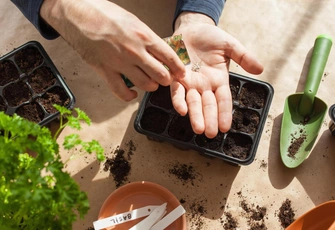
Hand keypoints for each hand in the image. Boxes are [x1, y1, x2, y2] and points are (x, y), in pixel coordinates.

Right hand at [40, 0, 184, 100]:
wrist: (78, 14)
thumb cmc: (105, 14)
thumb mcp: (133, 21)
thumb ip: (147, 38)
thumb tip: (159, 51)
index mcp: (144, 36)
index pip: (170, 57)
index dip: (178, 68)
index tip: (181, 73)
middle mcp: (135, 52)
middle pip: (161, 75)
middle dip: (166, 79)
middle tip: (165, 78)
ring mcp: (120, 63)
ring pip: (146, 85)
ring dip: (151, 86)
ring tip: (150, 83)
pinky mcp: (106, 71)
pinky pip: (122, 92)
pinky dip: (130, 96)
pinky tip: (133, 93)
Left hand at [172, 12, 262, 137]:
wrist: (192, 27)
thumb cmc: (211, 37)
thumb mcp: (230, 45)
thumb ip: (244, 57)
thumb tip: (260, 69)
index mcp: (219, 80)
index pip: (223, 100)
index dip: (224, 114)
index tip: (225, 128)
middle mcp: (204, 85)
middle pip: (208, 105)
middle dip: (209, 120)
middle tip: (210, 134)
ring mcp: (190, 82)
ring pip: (193, 102)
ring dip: (195, 115)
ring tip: (198, 128)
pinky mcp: (176, 76)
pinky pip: (177, 90)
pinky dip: (178, 100)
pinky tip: (181, 109)